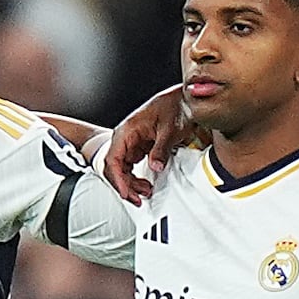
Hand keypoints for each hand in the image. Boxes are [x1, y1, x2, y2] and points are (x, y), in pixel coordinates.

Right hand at [94, 84, 188, 203]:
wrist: (184, 99)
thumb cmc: (175, 107)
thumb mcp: (171, 129)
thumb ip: (161, 149)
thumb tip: (155, 166)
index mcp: (126, 131)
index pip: (113, 160)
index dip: (118, 179)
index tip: (126, 193)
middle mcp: (125, 137)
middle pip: (115, 167)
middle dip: (124, 185)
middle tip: (138, 199)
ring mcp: (131, 142)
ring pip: (122, 168)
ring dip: (130, 183)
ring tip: (145, 192)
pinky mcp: (139, 146)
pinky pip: (131, 165)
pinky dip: (136, 177)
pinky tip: (145, 184)